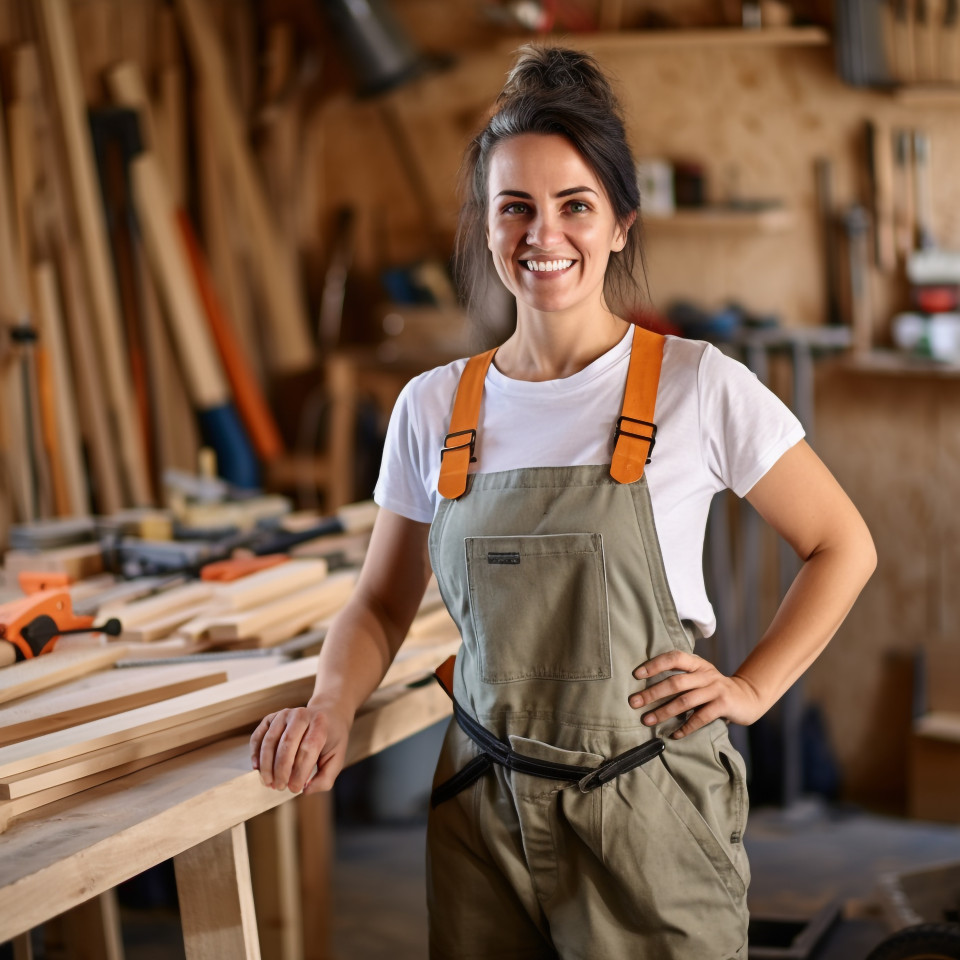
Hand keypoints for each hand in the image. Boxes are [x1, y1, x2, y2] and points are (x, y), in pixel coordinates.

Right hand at [250, 704, 350, 794]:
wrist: (326, 715)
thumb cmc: (330, 740)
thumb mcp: (336, 758)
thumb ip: (325, 778)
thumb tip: (306, 790)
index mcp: (320, 723)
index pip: (308, 748)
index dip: (300, 772)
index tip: (296, 789)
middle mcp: (301, 715)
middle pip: (287, 744)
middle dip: (281, 770)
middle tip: (281, 787)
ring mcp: (284, 714)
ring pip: (270, 741)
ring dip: (267, 765)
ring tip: (269, 783)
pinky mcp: (271, 718)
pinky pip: (258, 736)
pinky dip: (255, 753)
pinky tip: (258, 768)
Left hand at [629, 651, 763, 738]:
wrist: (747, 697)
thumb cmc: (714, 688)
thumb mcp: (699, 677)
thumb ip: (681, 678)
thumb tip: (647, 688)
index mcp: (697, 663)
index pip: (674, 658)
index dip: (655, 664)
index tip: (637, 675)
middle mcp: (706, 673)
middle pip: (675, 682)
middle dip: (652, 693)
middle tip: (634, 702)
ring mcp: (716, 688)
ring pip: (685, 701)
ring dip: (663, 711)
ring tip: (648, 720)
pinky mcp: (724, 705)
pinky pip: (701, 717)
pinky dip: (686, 727)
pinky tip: (674, 734)